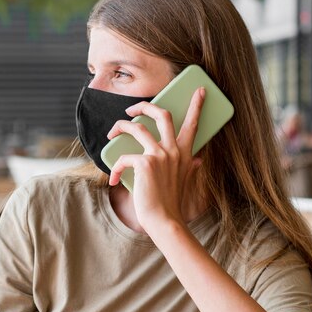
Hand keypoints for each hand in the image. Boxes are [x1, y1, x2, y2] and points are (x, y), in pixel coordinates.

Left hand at [107, 87, 205, 233]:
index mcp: (185, 153)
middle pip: (161, 114)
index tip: (200, 90)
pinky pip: (123, 156)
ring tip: (112, 134)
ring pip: (136, 127)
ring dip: (119, 127)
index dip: (196, 105)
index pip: (193, 123)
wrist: (164, 221)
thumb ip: (190, 167)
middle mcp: (174, 150)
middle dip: (143, 106)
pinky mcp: (144, 164)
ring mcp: (160, 155)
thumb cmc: (170, 203)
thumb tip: (198, 160)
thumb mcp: (184, 181)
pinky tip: (112, 178)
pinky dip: (114, 166)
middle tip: (131, 109)